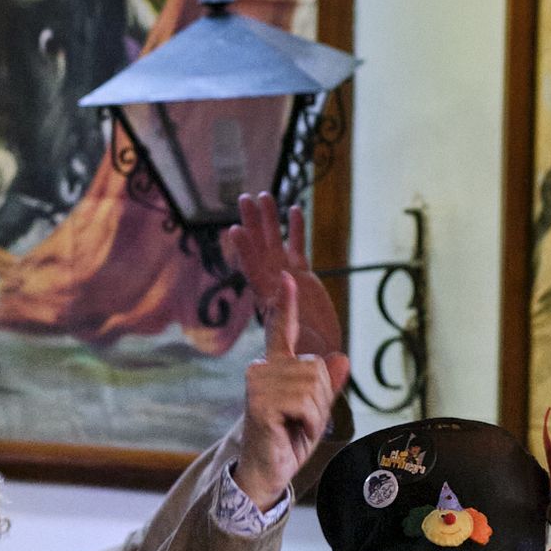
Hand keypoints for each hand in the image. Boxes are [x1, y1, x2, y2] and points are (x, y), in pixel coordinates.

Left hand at [224, 189, 343, 363]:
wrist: (315, 356)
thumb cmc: (299, 355)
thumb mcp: (289, 339)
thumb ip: (285, 314)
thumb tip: (286, 284)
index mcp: (266, 298)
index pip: (252, 271)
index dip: (244, 251)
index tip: (235, 231)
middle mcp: (272, 283)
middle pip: (259, 248)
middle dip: (251, 224)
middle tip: (244, 198)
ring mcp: (286, 276)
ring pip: (275, 242)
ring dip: (269, 220)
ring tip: (265, 195)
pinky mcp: (302, 275)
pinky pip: (296, 247)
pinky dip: (295, 229)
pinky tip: (294, 208)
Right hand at [235, 273, 348, 512]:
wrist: (269, 470)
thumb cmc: (289, 439)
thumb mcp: (316, 411)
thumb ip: (328, 386)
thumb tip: (342, 358)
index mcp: (276, 367)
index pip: (281, 330)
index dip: (286, 304)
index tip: (288, 277)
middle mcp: (263, 369)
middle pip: (316, 368)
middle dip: (321, 399)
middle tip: (302, 421)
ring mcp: (258, 383)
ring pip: (312, 385)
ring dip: (315, 413)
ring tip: (295, 426)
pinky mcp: (259, 401)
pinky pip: (304, 402)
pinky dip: (309, 422)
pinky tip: (291, 431)